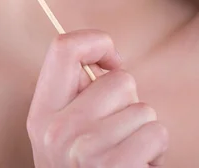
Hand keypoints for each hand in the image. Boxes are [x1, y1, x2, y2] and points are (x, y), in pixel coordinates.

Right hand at [27, 30, 167, 166]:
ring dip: (145, 131)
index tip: (112, 63)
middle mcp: (55, 130)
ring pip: (143, 109)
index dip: (97, 43)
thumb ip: (76, 97)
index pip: (64, 47)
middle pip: (119, 80)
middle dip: (130, 103)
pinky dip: (156, 151)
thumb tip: (110, 63)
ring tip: (127, 154)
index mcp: (41, 112)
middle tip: (118, 132)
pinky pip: (155, 133)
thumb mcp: (64, 134)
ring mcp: (82, 151)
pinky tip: (138, 167)